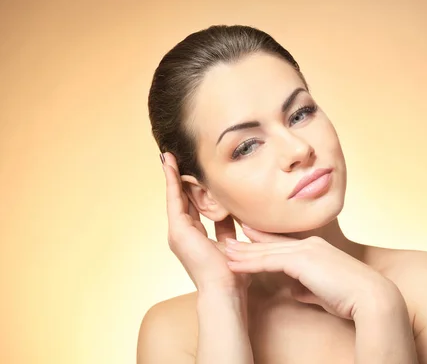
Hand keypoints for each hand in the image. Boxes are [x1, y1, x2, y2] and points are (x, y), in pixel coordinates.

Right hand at [161, 152, 250, 295]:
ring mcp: (178, 231)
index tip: (193, 172)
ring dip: (173, 175)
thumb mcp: (232, 242)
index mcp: (195, 236)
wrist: (225, 290)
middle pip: (183, 199)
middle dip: (181, 179)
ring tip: (171, 156)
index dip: (192, 188)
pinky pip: (173, 198)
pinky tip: (169, 164)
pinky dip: (171, 180)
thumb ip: (229, 227)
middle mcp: (183, 233)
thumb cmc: (232, 273)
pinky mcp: (178, 230)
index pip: (194, 206)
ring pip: (176, 196)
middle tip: (178, 158)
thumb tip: (236, 212)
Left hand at [224, 224, 400, 319]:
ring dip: (243, 253)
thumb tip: (294, 289)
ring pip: (266, 250)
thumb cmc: (351, 297)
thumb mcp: (324, 291)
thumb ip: (307, 287)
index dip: (263, 241)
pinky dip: (249, 262)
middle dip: (248, 244)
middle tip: (227, 243)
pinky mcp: (302, 260)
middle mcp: (310, 244)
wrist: (370, 297)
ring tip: (223, 252)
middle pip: (271, 244)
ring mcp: (306, 250)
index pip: (283, 244)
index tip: (246, 237)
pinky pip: (269, 260)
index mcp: (316, 249)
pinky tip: (234, 264)